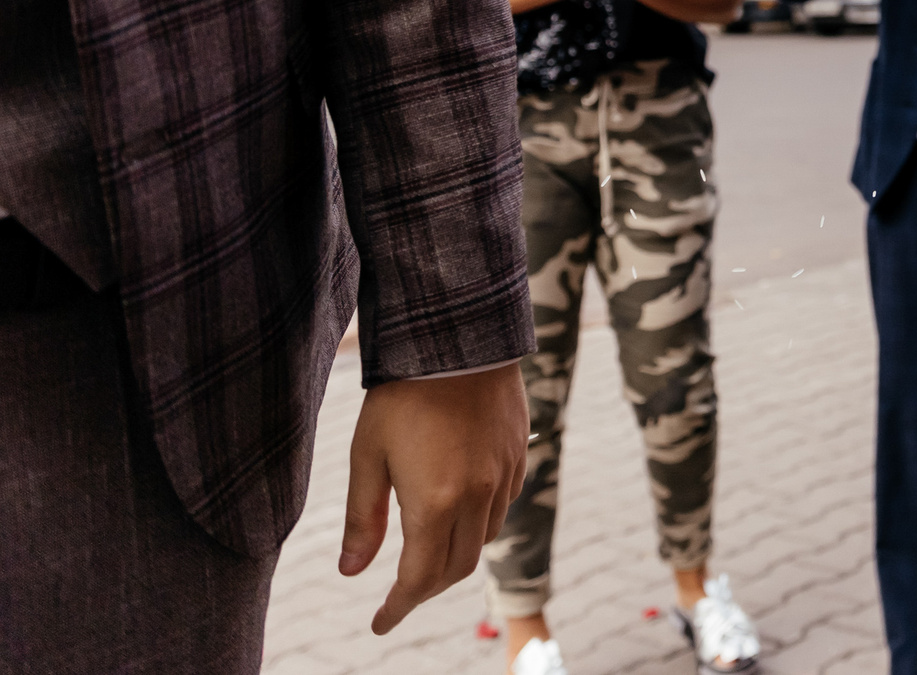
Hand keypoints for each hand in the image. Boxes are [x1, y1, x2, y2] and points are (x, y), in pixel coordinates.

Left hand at [339, 363, 528, 634]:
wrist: (458, 338)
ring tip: (427, 553)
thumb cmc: (402, 395)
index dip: (399, 607)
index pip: (419, 578)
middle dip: (426, 590)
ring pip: (484, 539)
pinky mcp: (518, 455)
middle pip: (457, 567)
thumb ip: (363, 519)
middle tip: (400, 596)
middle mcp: (477, 496)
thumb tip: (354, 572)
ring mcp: (504, 475)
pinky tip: (460, 510)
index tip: (380, 623)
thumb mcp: (368, 455)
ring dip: (455, 557)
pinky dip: (479, 524)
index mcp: (435, 501)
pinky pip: (503, 506)